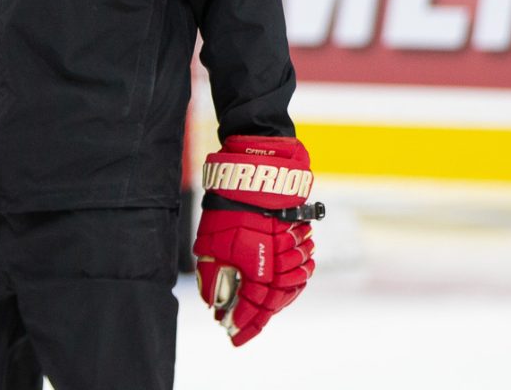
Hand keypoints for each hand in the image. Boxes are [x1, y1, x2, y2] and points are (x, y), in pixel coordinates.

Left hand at [192, 135, 320, 345]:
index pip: (251, 311)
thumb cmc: (230, 209)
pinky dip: (289, 284)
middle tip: (239, 328)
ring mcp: (292, 253)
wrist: (257, 176)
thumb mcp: (210, 245)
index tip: (231, 335)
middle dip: (255, 320)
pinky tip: (275, 288)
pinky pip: (300, 272)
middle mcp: (279, 267)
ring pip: (290, 290)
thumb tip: (213, 302)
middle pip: (272, 306)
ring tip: (256, 310)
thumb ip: (211, 277)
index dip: (241, 326)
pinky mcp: (299, 240)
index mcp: (258, 273)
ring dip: (273, 304)